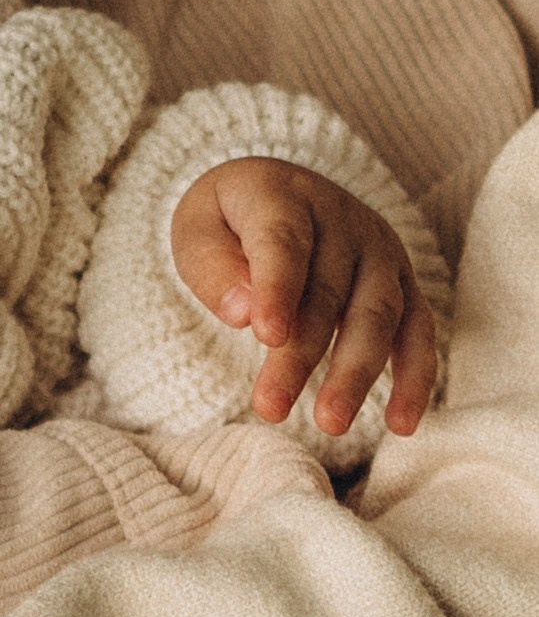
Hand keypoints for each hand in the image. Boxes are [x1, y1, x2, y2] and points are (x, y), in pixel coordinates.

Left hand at [171, 157, 437, 437]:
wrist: (274, 193)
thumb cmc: (227, 221)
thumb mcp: (197, 229)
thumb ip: (212, 268)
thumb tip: (243, 314)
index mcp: (282, 195)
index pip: (283, 242)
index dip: (277, 288)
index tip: (265, 335)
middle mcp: (341, 218)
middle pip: (326, 290)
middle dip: (300, 354)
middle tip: (270, 407)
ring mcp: (379, 250)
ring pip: (378, 313)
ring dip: (355, 372)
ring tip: (329, 423)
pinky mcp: (402, 284)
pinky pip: (418, 330)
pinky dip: (415, 377)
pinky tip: (401, 423)